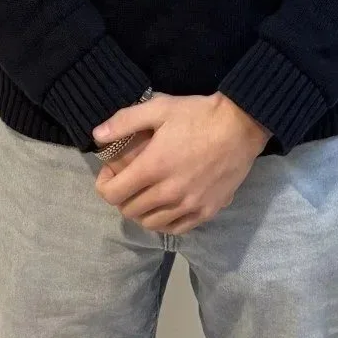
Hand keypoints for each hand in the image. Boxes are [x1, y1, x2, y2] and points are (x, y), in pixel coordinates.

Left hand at [92, 92, 271, 234]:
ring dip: (141, 210)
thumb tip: (97, 136)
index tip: (111, 171)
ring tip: (146, 192)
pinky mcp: (207, 212)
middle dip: (121, 195)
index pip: (113, 194)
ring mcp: (189, 206)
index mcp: (153, 167)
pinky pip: (175, 229)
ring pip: (150, 223)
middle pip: (129, 210)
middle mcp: (168, 193)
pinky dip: (164, 221)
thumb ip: (125, 121)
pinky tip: (166, 205)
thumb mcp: (159, 108)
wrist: (241, 126)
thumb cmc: (198, 115)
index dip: (104, 183)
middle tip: (128, 179)